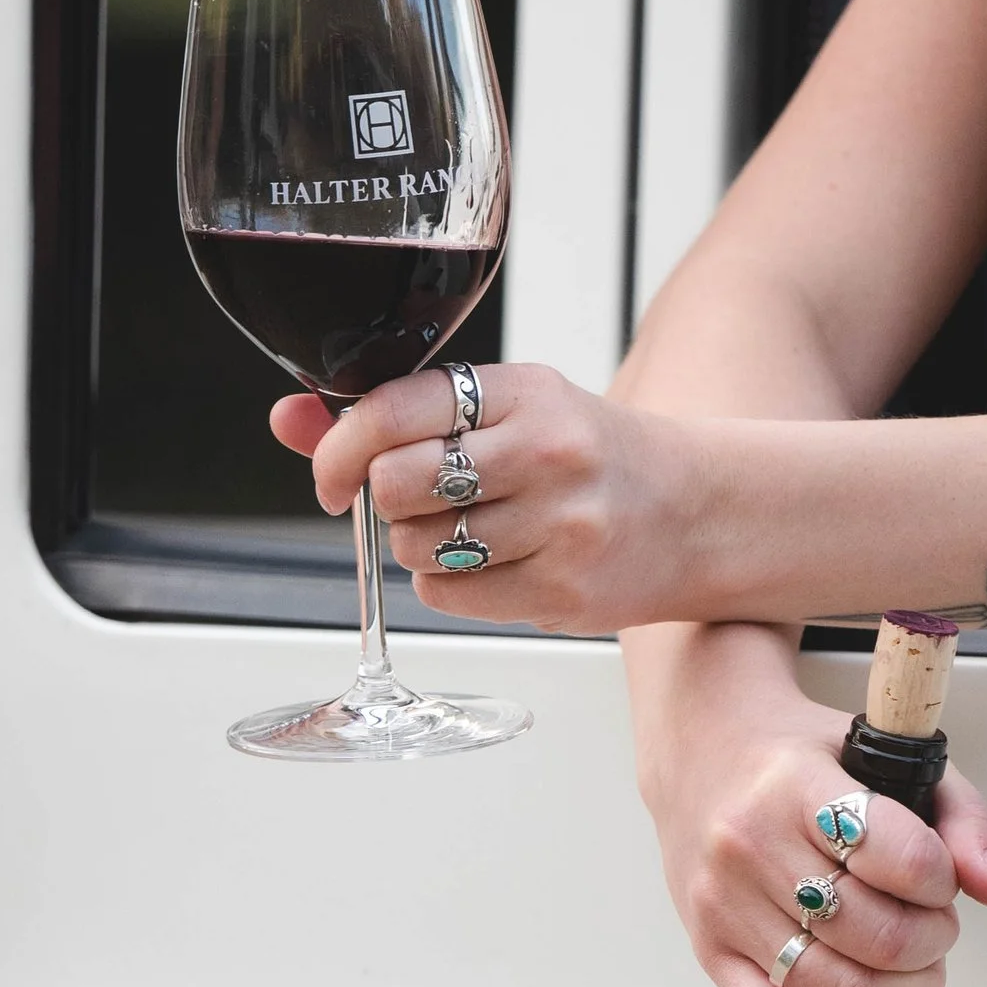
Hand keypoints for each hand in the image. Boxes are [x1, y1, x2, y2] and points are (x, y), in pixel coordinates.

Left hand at [269, 362, 692, 632]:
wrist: (699, 512)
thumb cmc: (591, 458)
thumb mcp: (505, 412)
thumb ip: (393, 415)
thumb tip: (287, 418)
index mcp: (523, 392)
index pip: (393, 411)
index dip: (338, 450)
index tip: (332, 476)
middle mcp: (544, 451)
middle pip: (396, 484)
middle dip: (386, 502)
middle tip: (417, 502)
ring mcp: (558, 524)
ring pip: (417, 546)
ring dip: (420, 546)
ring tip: (473, 531)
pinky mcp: (561, 590)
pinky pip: (449, 595)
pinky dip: (451, 585)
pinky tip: (497, 563)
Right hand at [640, 653, 986, 986]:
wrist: (700, 752)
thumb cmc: (800, 756)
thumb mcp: (888, 755)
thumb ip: (961, 816)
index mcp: (795, 785)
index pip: (901, 857)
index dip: (943, 881)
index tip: (939, 876)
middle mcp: (750, 848)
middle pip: (877, 936)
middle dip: (932, 941)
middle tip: (933, 922)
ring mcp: (725, 908)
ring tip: (914, 964)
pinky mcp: (711, 953)